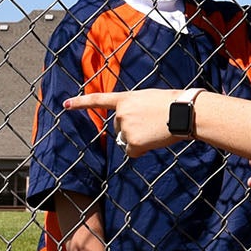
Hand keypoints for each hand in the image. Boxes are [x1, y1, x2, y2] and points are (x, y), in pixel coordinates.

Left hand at [64, 89, 180, 155]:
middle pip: (120, 128)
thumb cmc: (174, 104)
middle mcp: (121, 113)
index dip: (81, 102)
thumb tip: (131, 135)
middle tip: (154, 123)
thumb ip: (136, 110)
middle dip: (134, 129)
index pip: (98, 100)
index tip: (66, 104)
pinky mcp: (133, 142)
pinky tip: (155, 140)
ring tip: (157, 129)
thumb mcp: (150, 99)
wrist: (185, 112)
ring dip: (140, 139)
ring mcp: (125, 128)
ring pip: (127, 141)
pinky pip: (133, 152)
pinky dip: (143, 149)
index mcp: (126, 99)